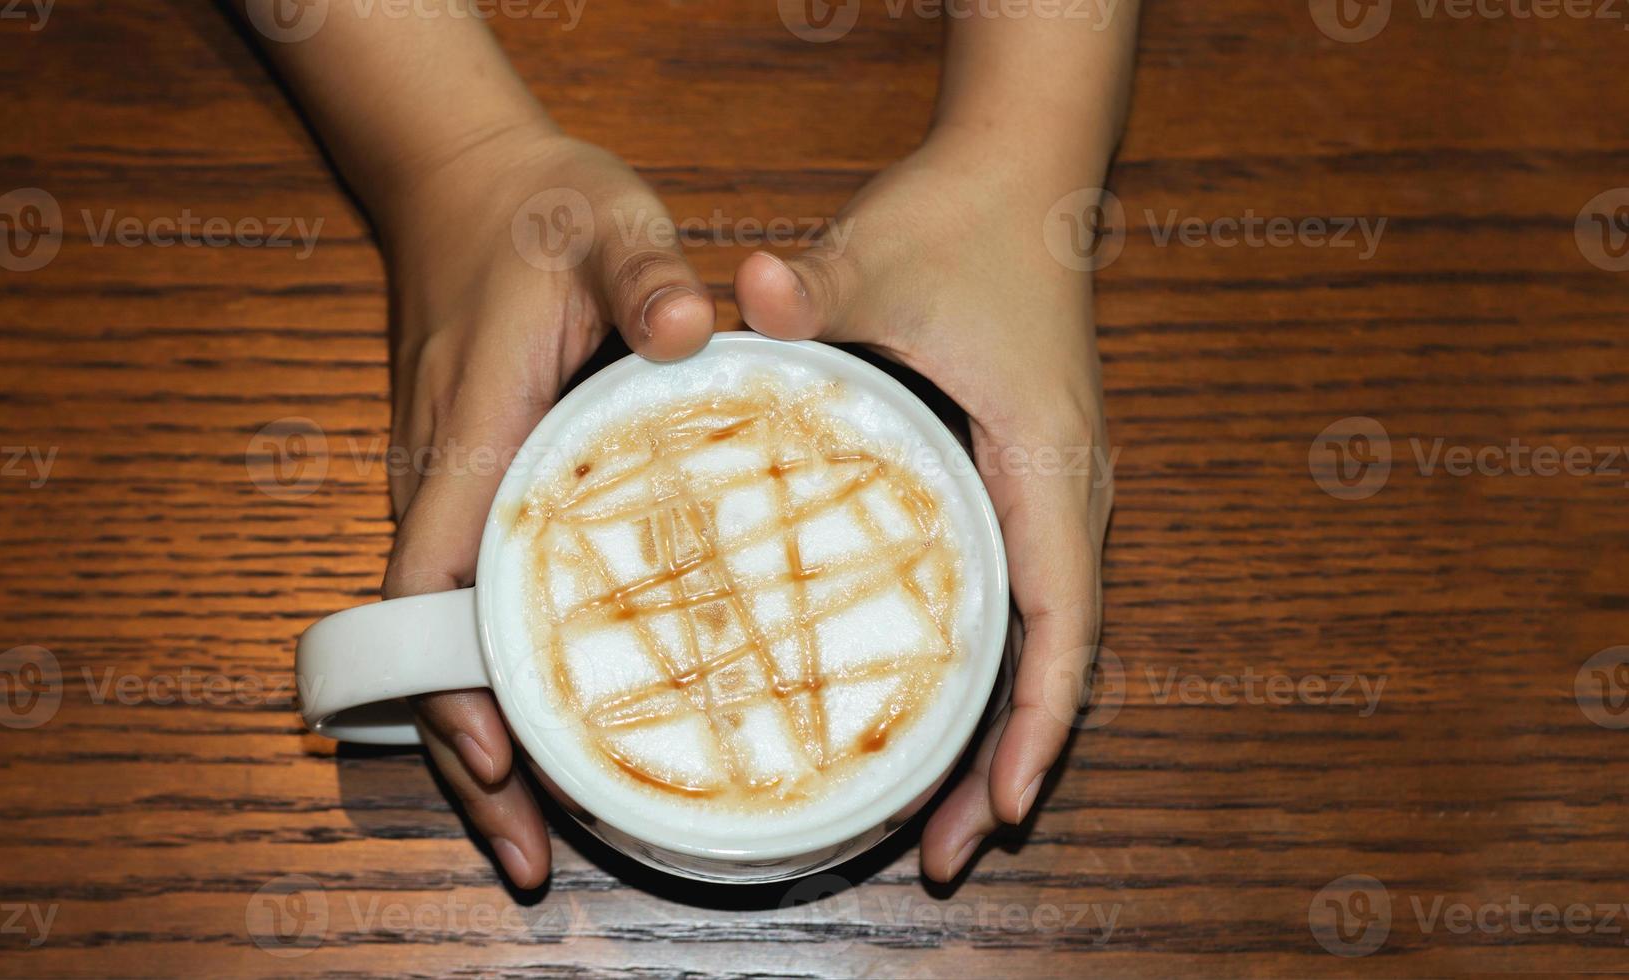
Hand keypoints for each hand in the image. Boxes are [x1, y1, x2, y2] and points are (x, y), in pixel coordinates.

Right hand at [378, 121, 714, 886]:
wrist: (461, 179)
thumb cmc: (533, 210)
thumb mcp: (604, 221)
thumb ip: (647, 272)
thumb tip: (691, 330)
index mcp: (470, 435)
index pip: (433, 584)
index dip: (450, 685)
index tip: (495, 764)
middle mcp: (441, 481)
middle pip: (430, 645)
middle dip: (468, 756)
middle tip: (530, 856)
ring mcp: (449, 489)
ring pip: (449, 636)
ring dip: (483, 729)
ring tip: (544, 828)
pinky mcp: (472, 486)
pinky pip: (475, 600)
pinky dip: (501, 674)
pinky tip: (563, 716)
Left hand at [733, 134, 1113, 881]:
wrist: (1019, 178)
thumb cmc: (961, 224)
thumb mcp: (875, 256)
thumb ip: (812, 285)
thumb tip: (741, 292)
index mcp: (1046, 462)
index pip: (1060, 621)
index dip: (1036, 725)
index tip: (999, 812)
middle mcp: (1066, 494)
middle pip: (1055, 662)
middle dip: (1006, 764)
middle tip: (940, 855)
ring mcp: (1048, 494)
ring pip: (1037, 642)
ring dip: (995, 730)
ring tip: (934, 821)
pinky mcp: (1018, 486)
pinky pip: (1012, 602)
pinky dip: (982, 671)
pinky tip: (926, 710)